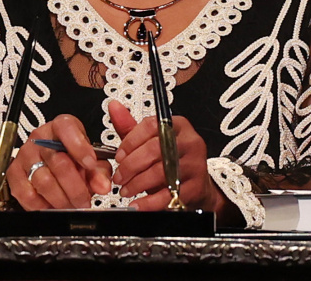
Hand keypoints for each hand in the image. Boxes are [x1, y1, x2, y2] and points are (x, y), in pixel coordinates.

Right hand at [6, 114, 111, 209]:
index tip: (91, 164)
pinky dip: (43, 206)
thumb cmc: (73, 157)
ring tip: (71, 205)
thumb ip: (99, 171)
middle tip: (84, 200)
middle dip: (75, 188)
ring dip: (61, 200)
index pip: (67, 130)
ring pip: (44, 182)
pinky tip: (53, 206)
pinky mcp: (14, 173)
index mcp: (62, 126)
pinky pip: (27, 194)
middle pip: (58, 163)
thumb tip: (102, 185)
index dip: (80, 148)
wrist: (52, 162)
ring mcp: (25, 155)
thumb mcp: (92, 160)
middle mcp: (41, 138)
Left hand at [108, 100, 229, 213]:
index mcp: (178, 126)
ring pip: (160, 172)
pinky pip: (168, 194)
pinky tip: (138, 203)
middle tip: (119, 177)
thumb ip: (130, 127)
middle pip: (154, 149)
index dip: (131, 141)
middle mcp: (189, 142)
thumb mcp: (150, 141)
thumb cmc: (171, 160)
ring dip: (137, 184)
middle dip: (131, 166)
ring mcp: (195, 164)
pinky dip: (149, 202)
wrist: (196, 185)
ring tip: (126, 189)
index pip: (152, 125)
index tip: (119, 156)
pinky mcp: (195, 186)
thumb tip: (114, 107)